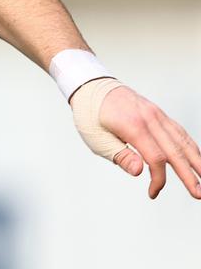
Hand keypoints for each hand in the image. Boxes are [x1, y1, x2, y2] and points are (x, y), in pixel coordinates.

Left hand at [98, 85, 200, 199]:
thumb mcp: (96, 138)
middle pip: (175, 151)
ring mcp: (157, 115)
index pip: (155, 158)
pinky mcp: (158, 114)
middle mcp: (150, 119)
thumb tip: (140, 172)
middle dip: (190, 175)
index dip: (158, 179)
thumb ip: (120, 155)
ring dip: (197, 161)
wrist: (91, 85)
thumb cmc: (90, 113)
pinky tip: (196, 158)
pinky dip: (190, 146)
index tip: (153, 193)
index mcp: (133, 126)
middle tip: (199, 194)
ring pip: (183, 140)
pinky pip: (179, 132)